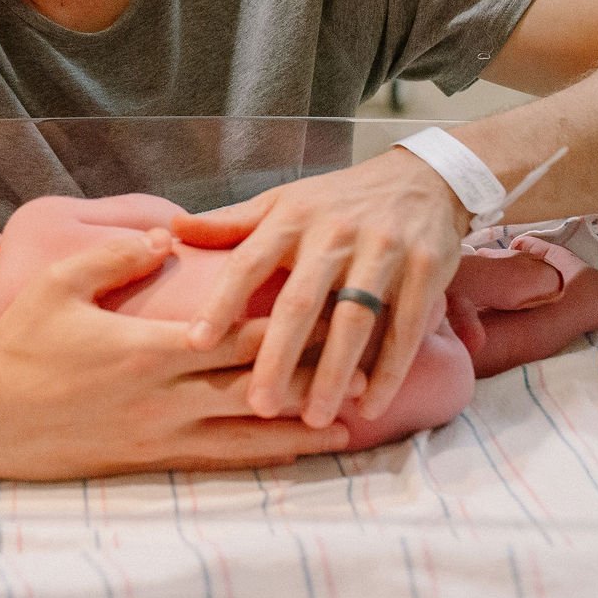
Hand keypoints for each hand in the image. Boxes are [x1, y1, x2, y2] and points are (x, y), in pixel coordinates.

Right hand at [0, 230, 353, 478]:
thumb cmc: (19, 346)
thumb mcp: (62, 286)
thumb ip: (120, 257)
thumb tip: (172, 234)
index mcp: (150, 347)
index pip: (236, 336)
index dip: (290, 327)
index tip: (333, 314)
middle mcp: (164, 397)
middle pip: (254, 385)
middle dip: (311, 379)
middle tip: (366, 372)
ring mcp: (158, 436)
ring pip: (245, 434)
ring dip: (299, 430)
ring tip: (349, 426)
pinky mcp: (147, 463)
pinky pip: (216, 463)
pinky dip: (258, 458)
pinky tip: (289, 455)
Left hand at [176, 149, 469, 429]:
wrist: (423, 178)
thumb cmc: (339, 201)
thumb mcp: (284, 202)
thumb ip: (231, 223)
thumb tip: (172, 229)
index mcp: (292, 217)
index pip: (248, 261)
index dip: (221, 302)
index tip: (194, 343)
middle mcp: (335, 234)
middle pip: (301, 301)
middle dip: (279, 357)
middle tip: (258, 405)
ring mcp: (383, 251)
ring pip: (355, 320)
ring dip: (335, 373)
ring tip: (315, 418)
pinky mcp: (426, 268)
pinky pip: (404, 328)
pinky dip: (389, 370)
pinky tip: (370, 405)